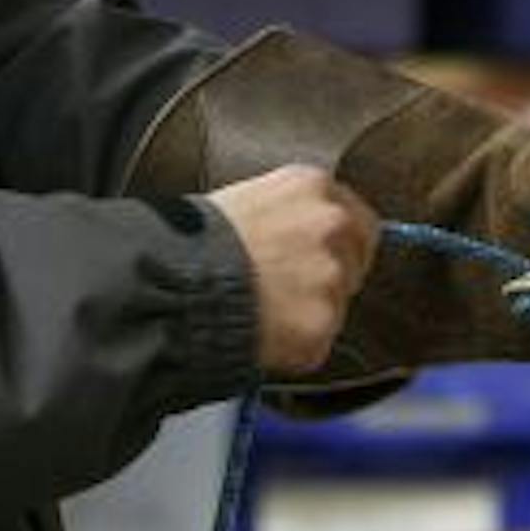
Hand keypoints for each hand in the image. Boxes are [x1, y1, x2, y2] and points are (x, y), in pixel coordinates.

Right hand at [209, 164, 379, 377]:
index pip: (356, 216)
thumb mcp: (243, 200)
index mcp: (311, 186)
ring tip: (263, 308)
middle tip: (287, 287)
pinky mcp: (322, 325)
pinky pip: (316, 340)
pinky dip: (295, 345)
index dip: (337, 242)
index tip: (322, 255)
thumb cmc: (192, 242)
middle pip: (355, 258)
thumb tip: (301, 233)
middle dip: (328, 275)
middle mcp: (332, 225)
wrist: (173, 285)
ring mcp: (330, 277)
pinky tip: (263, 330)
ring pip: (336, 302)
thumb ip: (287, 213)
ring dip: (309, 310)